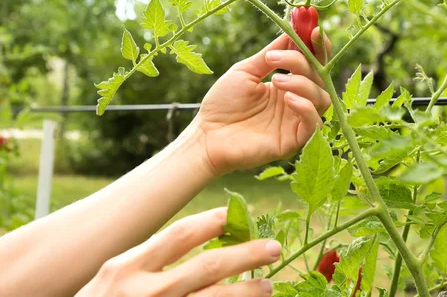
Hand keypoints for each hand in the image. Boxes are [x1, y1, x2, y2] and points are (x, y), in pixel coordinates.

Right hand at [76, 208, 279, 296]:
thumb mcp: (114, 278)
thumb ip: (148, 262)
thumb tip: (196, 242)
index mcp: (126, 267)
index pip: (179, 235)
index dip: (213, 222)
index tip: (236, 215)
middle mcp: (142, 291)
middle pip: (207, 266)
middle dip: (245, 255)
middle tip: (274, 248)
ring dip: (245, 292)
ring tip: (268, 285)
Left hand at [194, 28, 331, 175]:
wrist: (206, 135)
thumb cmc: (222, 104)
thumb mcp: (246, 71)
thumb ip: (270, 54)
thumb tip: (291, 31)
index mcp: (287, 85)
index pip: (313, 64)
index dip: (319, 47)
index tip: (314, 30)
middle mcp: (296, 101)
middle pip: (320, 78)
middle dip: (304, 62)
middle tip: (278, 58)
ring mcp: (296, 122)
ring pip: (322, 98)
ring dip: (303, 83)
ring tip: (276, 80)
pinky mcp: (294, 141)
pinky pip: (314, 123)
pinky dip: (305, 107)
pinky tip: (287, 98)